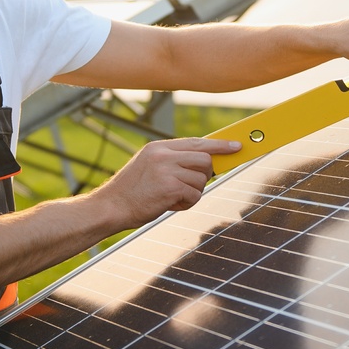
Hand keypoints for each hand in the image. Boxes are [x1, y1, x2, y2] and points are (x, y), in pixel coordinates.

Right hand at [95, 137, 241, 223]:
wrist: (112, 207)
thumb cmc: (133, 191)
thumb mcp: (150, 166)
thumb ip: (173, 160)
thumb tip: (205, 162)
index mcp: (159, 147)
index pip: (197, 141)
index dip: (219, 145)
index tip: (237, 146)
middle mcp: (164, 154)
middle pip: (205, 159)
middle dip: (205, 174)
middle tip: (191, 185)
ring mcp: (167, 170)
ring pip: (201, 180)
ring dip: (193, 193)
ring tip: (173, 198)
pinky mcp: (170, 187)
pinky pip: (195, 195)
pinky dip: (187, 204)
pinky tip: (171, 205)